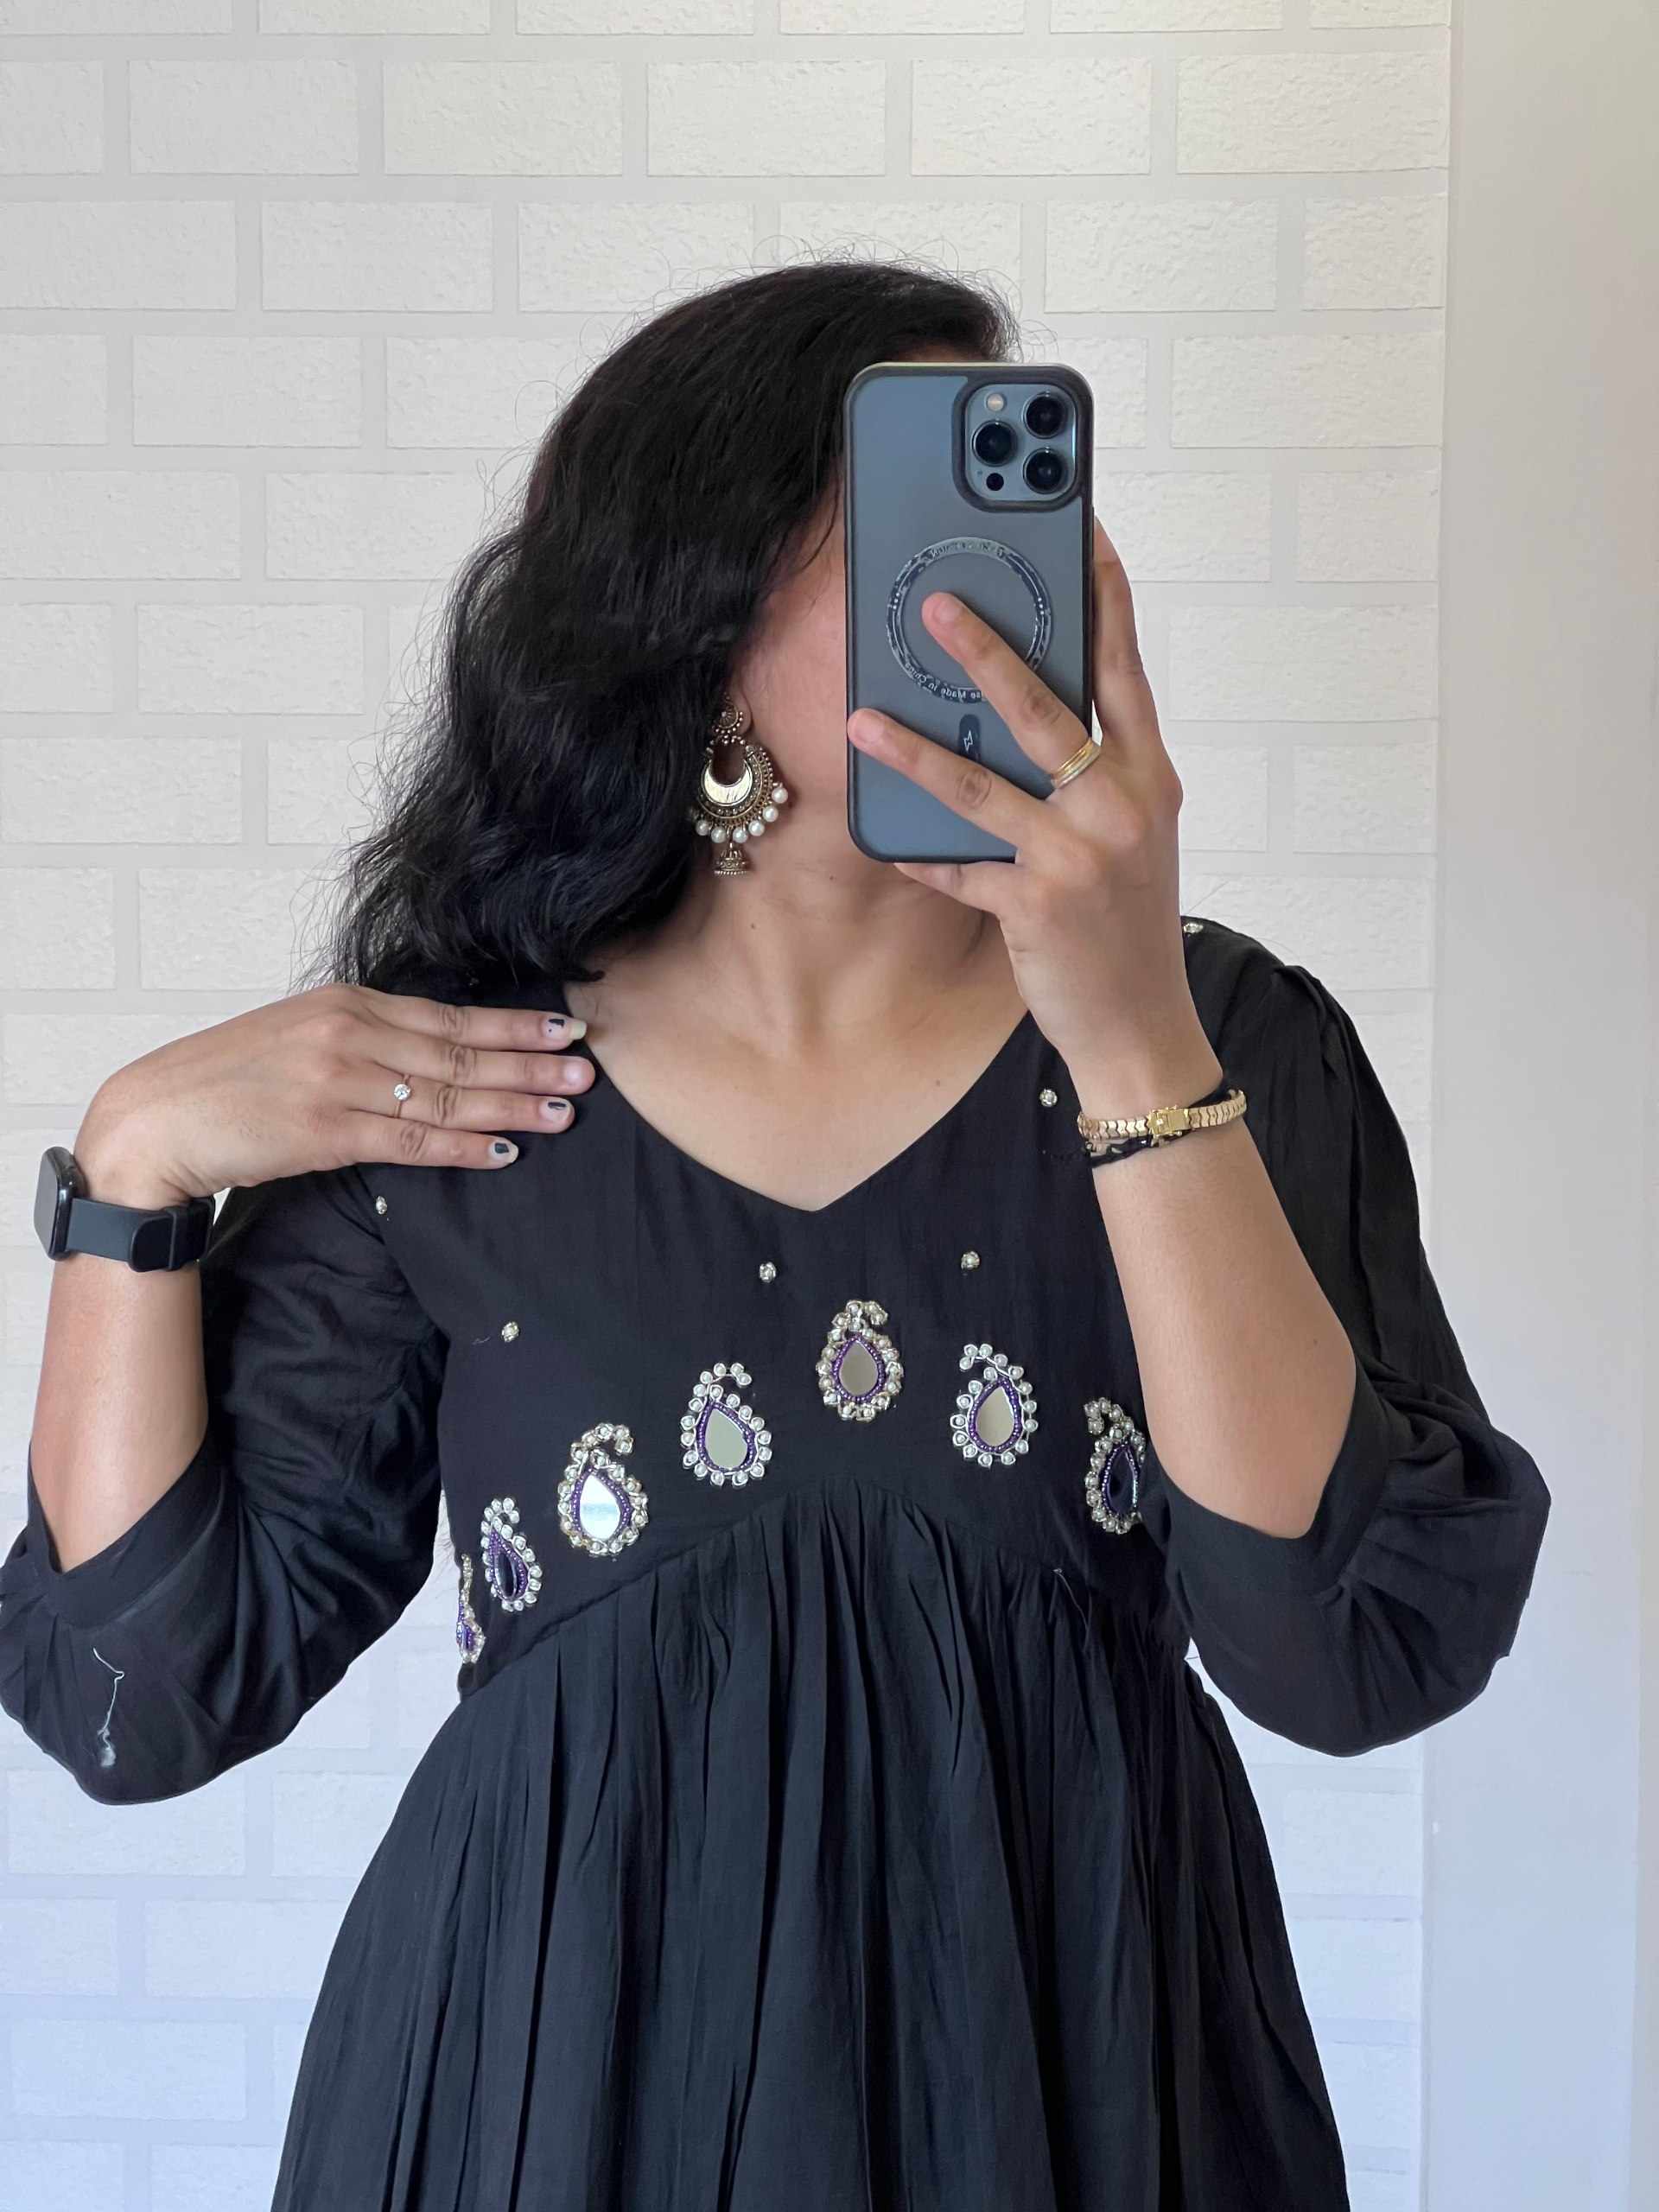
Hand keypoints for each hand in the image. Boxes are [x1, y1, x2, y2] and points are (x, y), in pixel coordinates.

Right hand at [74, 985, 593, 1203]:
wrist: (156, 1119)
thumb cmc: (228, 1080)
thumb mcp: (300, 1035)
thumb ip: (363, 1037)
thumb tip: (430, 1051)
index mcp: (348, 1002)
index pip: (449, 1015)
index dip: (512, 1023)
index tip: (565, 1027)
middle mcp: (350, 1033)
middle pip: (460, 1051)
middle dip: (529, 1061)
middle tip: (587, 1068)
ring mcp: (338, 1081)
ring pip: (446, 1094)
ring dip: (511, 1103)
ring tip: (565, 1111)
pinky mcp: (325, 1131)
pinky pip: (411, 1140)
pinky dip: (463, 1145)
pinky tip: (505, 1150)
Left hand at [845, 512, 1210, 1090]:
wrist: (1142, 1023)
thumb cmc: (1127, 921)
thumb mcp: (1131, 833)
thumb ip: (1093, 773)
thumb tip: (1021, 712)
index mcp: (1148, 774)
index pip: (1123, 666)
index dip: (1101, 595)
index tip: (1078, 529)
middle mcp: (1120, 802)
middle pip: (1043, 708)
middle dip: (984, 650)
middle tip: (932, 602)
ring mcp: (1078, 854)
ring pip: (982, 785)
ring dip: (914, 749)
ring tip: (862, 716)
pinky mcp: (1036, 904)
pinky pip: (960, 867)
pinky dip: (920, 854)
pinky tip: (880, 836)